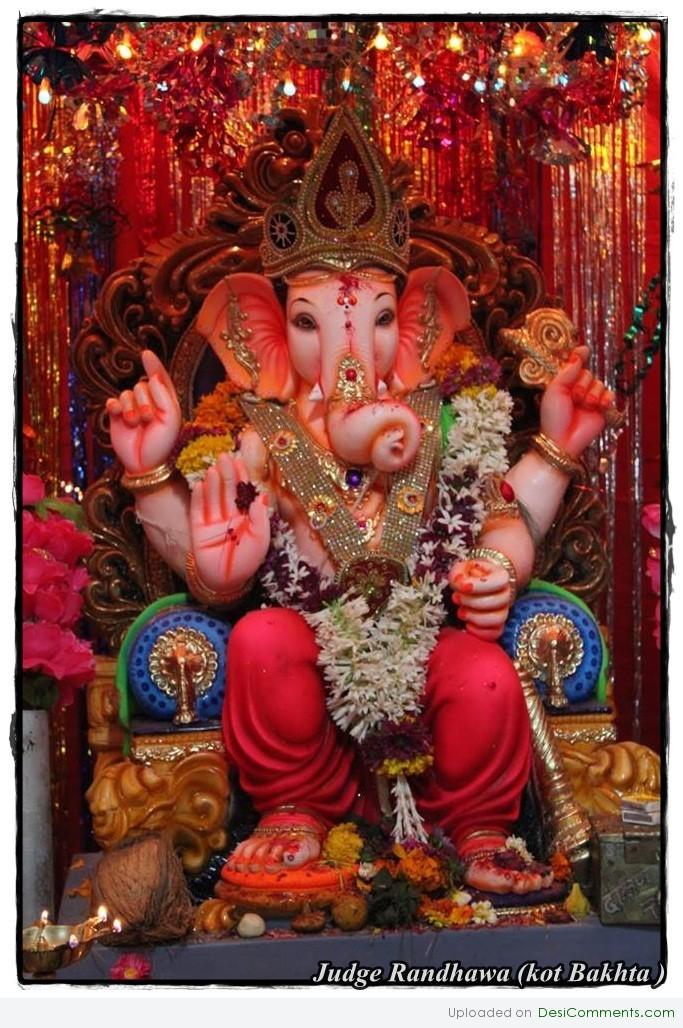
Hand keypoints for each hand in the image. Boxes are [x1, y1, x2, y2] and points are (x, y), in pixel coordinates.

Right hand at [105, 350, 181, 473]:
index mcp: (165, 400)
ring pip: (127, 393)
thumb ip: (164, 396)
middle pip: (141, 385)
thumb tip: (152, 377)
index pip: (159, 377)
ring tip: (136, 424)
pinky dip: (116, 407)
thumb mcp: (171, 420)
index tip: (145, 353)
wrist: (144, 464)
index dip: (153, 365)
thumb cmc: (162, 443)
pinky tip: (119, 416)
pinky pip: (113, 401)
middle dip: (144, 401)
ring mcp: (132, 408)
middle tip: (149, 420)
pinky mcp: (117, 415)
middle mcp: (148, 401)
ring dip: (131, 409)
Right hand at [190, 453, 270, 591]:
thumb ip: (261, 518)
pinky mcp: (198, 530)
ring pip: (212, 498)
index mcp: (245, 516)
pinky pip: (197, 511)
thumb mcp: (261, 539)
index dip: (242, 476)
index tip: (240, 460)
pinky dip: (198, 498)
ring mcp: (212, 522)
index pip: (243, 492)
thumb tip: (262, 496)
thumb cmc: (247, 562)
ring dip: (213, 483)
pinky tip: (200, 485)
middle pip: (227, 491)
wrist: (226, 583)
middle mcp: (228, 516)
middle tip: (225, 457)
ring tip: (213, 468)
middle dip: (227, 474)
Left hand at [448, 558, 512, 641]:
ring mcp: (503, 611)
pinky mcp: (498, 625)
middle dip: (472, 602)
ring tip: (461, 612)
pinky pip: (495, 633)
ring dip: (475, 618)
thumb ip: (458, 574)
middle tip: (456, 598)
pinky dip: (480, 632)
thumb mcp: (463, 568)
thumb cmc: (471, 575)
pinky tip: (468, 625)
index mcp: (502, 576)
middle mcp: (507, 594)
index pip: (498, 582)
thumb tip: (459, 583)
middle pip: (497, 602)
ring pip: (498, 619)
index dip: (478, 586)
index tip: (462, 586)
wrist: (481, 582)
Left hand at [540, 346, 614, 458]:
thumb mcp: (555, 390)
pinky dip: (605, 398)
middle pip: (588, 373)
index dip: (578, 356)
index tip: (583, 351)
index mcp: (563, 382)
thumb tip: (579, 353)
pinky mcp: (601, 408)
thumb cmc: (553, 417)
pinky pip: (610, 394)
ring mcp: (590, 397)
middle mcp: (577, 388)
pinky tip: (598, 406)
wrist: (562, 441)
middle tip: (574, 397)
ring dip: (591, 393)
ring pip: (599, 383)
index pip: (574, 364)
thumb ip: (567, 371)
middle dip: (582, 384)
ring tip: (583, 405)